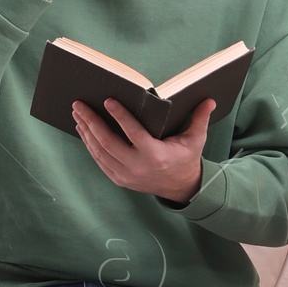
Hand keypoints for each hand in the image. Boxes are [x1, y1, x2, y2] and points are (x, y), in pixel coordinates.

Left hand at [72, 94, 214, 203]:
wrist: (180, 187)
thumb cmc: (186, 158)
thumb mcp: (196, 140)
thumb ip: (200, 118)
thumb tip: (210, 99)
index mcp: (156, 155)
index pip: (134, 133)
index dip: (120, 116)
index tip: (108, 101)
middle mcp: (138, 167)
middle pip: (108, 142)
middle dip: (91, 121)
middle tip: (79, 104)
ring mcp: (126, 175)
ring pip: (99, 151)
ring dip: (86, 131)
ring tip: (77, 113)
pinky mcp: (119, 179)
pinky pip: (99, 160)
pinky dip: (89, 145)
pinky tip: (83, 130)